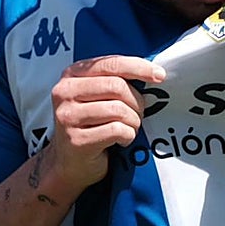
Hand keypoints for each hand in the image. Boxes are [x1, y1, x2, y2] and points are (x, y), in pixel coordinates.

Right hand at [48, 55, 165, 188]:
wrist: (69, 162)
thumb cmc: (91, 124)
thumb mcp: (96, 95)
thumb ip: (115, 80)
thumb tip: (153, 73)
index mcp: (72, 74)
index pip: (110, 63)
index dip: (138, 67)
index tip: (160, 75)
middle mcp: (64, 92)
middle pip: (117, 86)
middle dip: (137, 102)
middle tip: (139, 114)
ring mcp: (68, 116)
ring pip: (118, 109)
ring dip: (133, 122)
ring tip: (129, 129)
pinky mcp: (76, 139)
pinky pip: (117, 130)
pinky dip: (127, 136)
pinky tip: (121, 140)